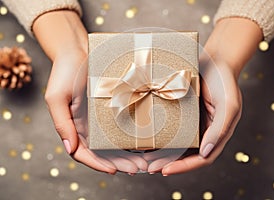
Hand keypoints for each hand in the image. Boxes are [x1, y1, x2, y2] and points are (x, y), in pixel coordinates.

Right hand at [33, 10, 146, 173]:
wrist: (78, 51)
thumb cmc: (63, 73)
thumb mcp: (57, 98)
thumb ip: (61, 123)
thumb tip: (70, 148)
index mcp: (73, 127)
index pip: (83, 153)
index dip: (97, 164)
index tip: (113, 171)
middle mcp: (88, 126)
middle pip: (103, 152)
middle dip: (119, 163)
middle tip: (138, 168)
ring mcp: (101, 118)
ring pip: (115, 142)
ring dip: (129, 154)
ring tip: (145, 161)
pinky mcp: (112, 108)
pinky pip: (123, 125)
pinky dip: (131, 137)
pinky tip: (145, 142)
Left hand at [145, 57, 241, 173]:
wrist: (216, 59)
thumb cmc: (225, 81)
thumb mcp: (229, 105)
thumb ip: (220, 129)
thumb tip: (204, 153)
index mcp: (217, 134)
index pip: (202, 158)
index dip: (184, 167)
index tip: (165, 171)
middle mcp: (204, 131)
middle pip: (185, 154)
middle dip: (167, 163)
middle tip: (148, 168)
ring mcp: (192, 122)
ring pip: (176, 143)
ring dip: (161, 152)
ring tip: (143, 158)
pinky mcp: (182, 112)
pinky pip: (169, 127)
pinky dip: (159, 135)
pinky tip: (144, 137)